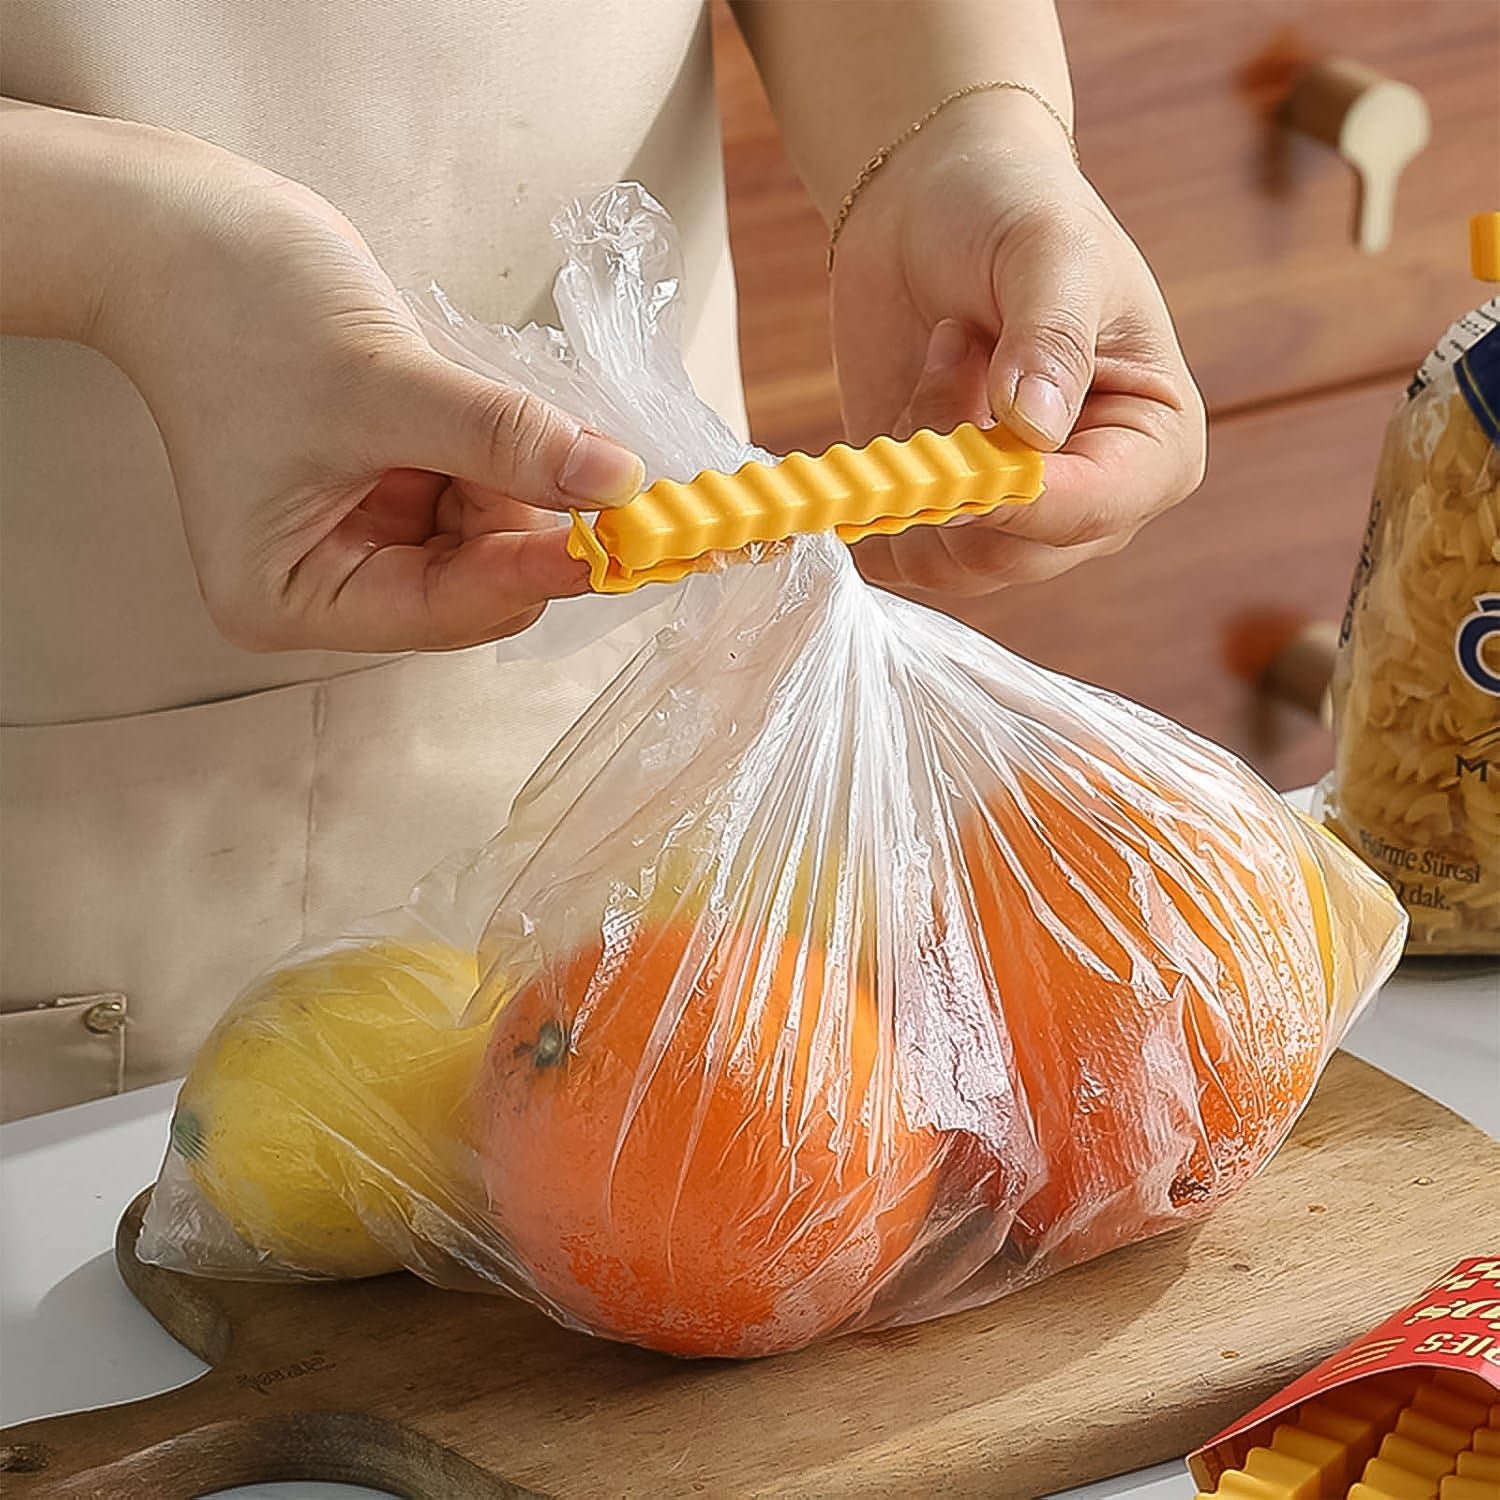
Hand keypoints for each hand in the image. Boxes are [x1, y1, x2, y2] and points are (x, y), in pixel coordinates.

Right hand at [98, 135, 642, 651]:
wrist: (180, 230)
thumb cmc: (238, 309)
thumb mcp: (380, 383)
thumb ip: (502, 440)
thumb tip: (616, 481)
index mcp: (292, 595)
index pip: (445, 608)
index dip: (536, 573)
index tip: (624, 537)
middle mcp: (328, 584)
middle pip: (475, 585)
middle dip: (535, 528)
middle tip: (612, 475)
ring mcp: (362, 536)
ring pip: (488, 540)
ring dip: (530, 487)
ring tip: (542, 421)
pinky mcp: (392, 488)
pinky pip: (480, 494)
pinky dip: (516, 461)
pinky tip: (530, 421)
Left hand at [829, 93, 1204, 598]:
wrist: (929, 204)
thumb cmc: (1014, 212)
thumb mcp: (1048, 252)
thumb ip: (1051, 340)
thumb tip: (1036, 431)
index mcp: (1154, 447)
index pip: (1096, 512)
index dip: (1023, 496)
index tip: (967, 443)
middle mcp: (1089, 502)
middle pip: (1014, 557)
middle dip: (960, 463)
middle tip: (954, 349)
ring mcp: (1011, 520)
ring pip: (946, 562)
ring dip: (921, 462)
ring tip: (944, 363)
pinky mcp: (938, 519)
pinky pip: (896, 555)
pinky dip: (883, 487)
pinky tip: (910, 405)